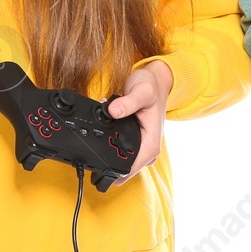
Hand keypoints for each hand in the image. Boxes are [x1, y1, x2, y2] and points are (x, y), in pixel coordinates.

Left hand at [106, 59, 172, 183]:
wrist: (155, 80)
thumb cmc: (152, 86)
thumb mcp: (142, 92)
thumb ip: (128, 103)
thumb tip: (112, 111)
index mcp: (151, 145)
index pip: (128, 171)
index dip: (110, 170)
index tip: (95, 161)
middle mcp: (146, 150)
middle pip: (121, 169)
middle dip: (105, 157)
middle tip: (94, 139)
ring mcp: (140, 146)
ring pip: (118, 158)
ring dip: (106, 146)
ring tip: (101, 129)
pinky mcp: (134, 141)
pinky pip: (118, 148)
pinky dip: (108, 139)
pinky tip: (104, 126)